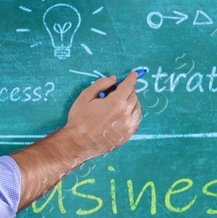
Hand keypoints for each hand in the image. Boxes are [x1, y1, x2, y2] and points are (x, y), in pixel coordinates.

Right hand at [9, 73, 142, 209]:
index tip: (133, 74)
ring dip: (133, 102)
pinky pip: (135, 122)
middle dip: (130, 90)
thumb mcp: (86, 96)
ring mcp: (128, 126)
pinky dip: (134, 114)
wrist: (79, 143)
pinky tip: (127, 114)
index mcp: (116, 102)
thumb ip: (101, 84)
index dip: (131, 78)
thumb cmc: (80, 119)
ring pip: (137, 110)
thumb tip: (114, 79)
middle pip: (134, 97)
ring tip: (125, 101)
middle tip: (123, 88)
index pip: (129, 86)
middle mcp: (126, 114)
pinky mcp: (127, 136)